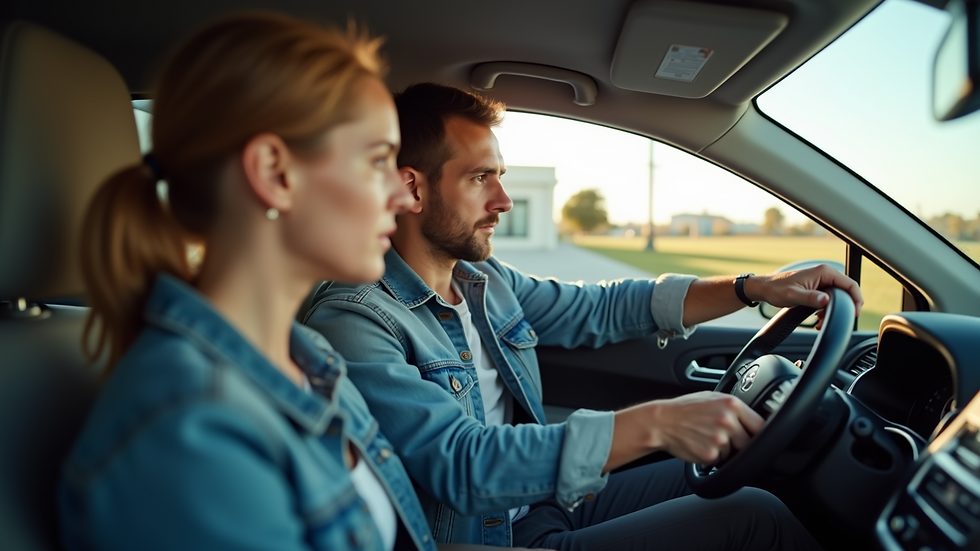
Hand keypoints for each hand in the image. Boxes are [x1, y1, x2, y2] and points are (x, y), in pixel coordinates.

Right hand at [648, 391, 763, 464]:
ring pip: (734, 453)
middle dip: (740, 443)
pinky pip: (720, 460)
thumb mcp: (711, 397)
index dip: (758, 432)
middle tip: (724, 437)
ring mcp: (720, 439)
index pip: (760, 424)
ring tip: (706, 438)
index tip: (756, 436)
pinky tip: (700, 445)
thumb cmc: (685, 409)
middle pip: (750, 442)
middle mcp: (728, 421)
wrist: (662, 422)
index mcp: (731, 404)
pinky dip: (712, 456)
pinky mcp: (710, 454)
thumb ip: (732, 407)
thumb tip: (752, 417)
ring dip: (724, 450)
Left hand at [747, 264, 862, 316]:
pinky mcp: (817, 288)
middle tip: (830, 321)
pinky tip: (818, 319)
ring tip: (820, 322)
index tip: (854, 314)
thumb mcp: (793, 295)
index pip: (850, 285)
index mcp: (824, 272)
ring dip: (833, 311)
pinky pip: (829, 300)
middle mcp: (825, 275)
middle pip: (846, 292)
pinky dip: (826, 310)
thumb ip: (810, 298)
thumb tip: (826, 300)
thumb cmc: (776, 289)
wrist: (765, 289)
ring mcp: (822, 281)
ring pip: (838, 298)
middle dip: (842, 308)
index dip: (856, 300)